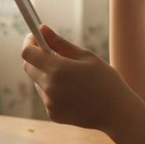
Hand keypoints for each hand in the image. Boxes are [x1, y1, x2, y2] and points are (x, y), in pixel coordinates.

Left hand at [21, 25, 140, 136]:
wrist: (117, 112)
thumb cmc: (106, 80)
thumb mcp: (86, 56)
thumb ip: (60, 43)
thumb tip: (42, 29)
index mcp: (57, 70)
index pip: (28, 53)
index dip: (29, 42)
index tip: (35, 37)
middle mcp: (49, 88)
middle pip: (29, 67)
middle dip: (37, 57)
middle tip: (52, 53)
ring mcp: (50, 103)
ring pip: (38, 82)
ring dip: (46, 74)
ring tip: (70, 76)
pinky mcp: (53, 114)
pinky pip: (46, 97)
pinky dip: (53, 90)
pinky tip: (73, 92)